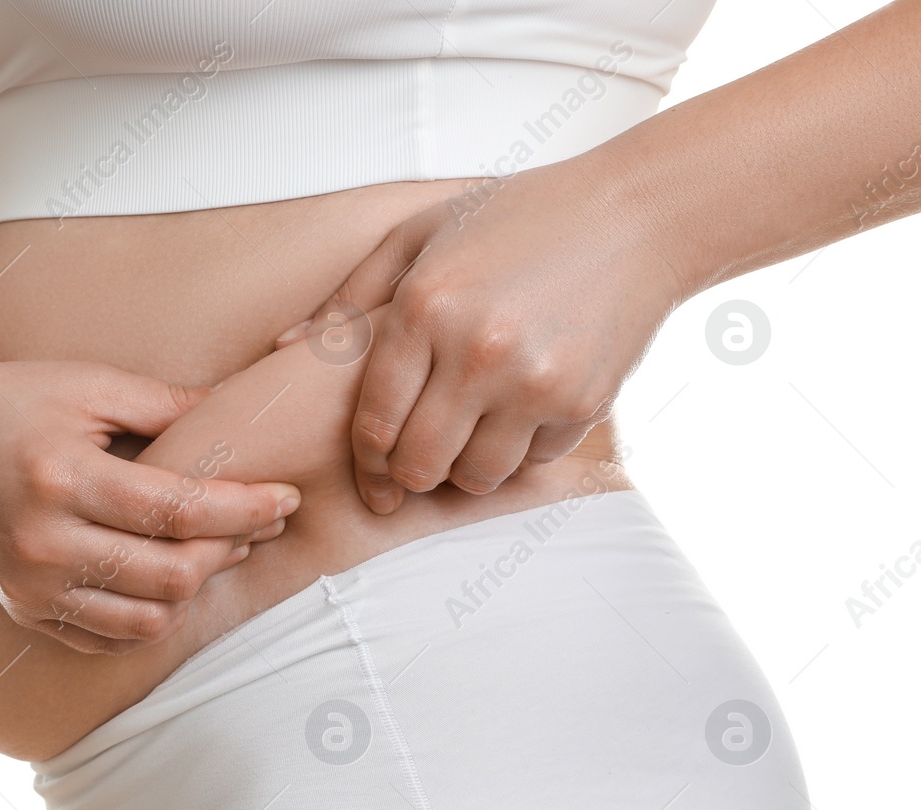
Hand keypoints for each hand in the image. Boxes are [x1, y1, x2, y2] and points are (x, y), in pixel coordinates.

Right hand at [0, 359, 300, 653]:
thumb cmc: (9, 397)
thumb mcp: (87, 383)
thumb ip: (166, 404)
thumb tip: (244, 411)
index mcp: (60, 478)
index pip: (176, 511)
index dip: (244, 509)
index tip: (286, 499)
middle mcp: (41, 542)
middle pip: (170, 574)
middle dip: (231, 550)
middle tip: (260, 523)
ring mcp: (29, 585)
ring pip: (146, 619)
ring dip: (196, 588)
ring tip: (218, 549)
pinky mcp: (22, 609)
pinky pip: (108, 636)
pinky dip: (150, 615)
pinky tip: (169, 576)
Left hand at [281, 152, 686, 512]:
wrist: (637, 215)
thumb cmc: (514, 219)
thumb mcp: (420, 234)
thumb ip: (349, 296)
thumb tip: (283, 348)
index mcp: (425, 307)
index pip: (374, 423)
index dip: (367, 466)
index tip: (373, 482)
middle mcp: (475, 351)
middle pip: (419, 465)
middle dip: (410, 476)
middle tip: (417, 466)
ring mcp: (533, 380)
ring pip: (475, 477)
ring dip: (465, 471)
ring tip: (469, 439)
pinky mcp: (583, 400)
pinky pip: (532, 462)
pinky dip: (521, 451)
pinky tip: (524, 412)